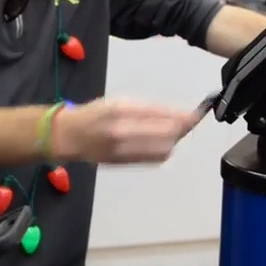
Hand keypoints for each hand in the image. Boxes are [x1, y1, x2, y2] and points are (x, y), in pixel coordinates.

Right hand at [53, 98, 199, 163]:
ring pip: (162, 148)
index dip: (181, 116)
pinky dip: (163, 151)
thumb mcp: (118, 103)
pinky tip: (164, 144)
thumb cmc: (94, 114)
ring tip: (175, 133)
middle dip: (181, 128)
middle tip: (189, 123)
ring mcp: (123, 149)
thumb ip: (146, 110)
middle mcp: (122, 130)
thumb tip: (176, 115)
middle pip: (164, 133)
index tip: (196, 114)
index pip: (160, 114)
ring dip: (174, 141)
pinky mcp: (124, 162)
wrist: (69, 136)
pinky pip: (153, 159)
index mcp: (121, 110)